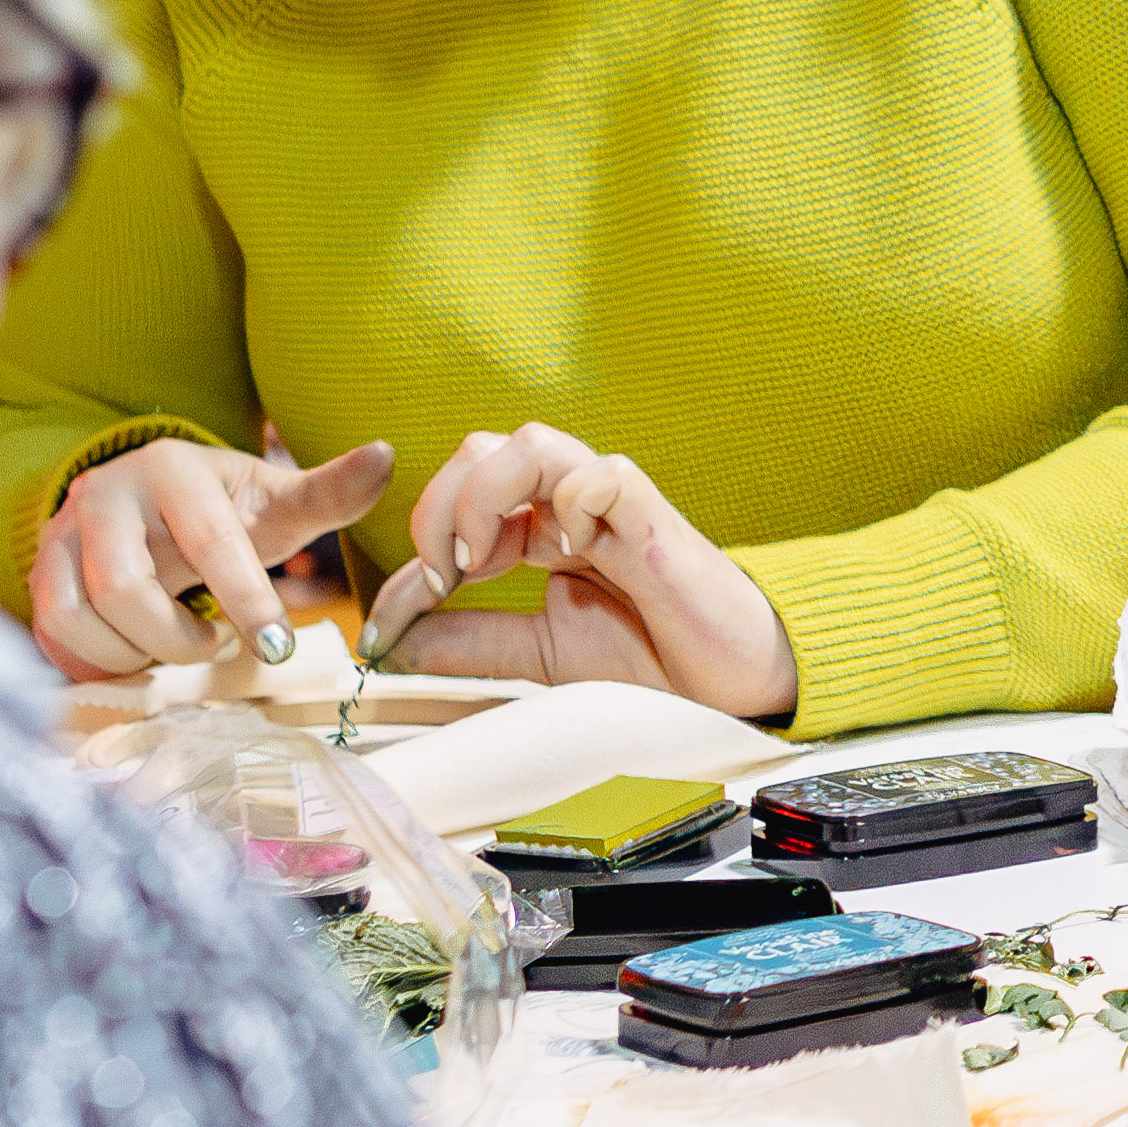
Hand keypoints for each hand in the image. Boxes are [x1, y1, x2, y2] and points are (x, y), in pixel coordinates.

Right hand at [24, 431, 395, 681]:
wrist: (149, 507)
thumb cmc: (225, 510)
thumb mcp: (277, 502)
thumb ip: (330, 492)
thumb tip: (387, 455)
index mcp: (174, 469)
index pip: (210, 540)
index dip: (246, 599)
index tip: (276, 649)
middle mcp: (106, 493)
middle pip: (125, 587)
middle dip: (175, 638)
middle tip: (213, 645)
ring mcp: (61, 532)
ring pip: (79, 615)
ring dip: (133, 653)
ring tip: (174, 646)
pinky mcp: (39, 573)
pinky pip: (49, 634)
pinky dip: (94, 664)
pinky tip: (135, 659)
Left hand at [358, 424, 800, 718]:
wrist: (733, 682)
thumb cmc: (656, 657)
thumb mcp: (541, 654)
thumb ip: (473, 641)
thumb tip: (395, 640)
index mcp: (543, 529)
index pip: (459, 496)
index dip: (421, 542)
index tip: (402, 614)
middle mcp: (571, 505)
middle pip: (482, 448)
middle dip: (440, 507)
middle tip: (445, 575)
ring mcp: (612, 505)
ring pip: (530, 443)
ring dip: (485, 498)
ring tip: (486, 560)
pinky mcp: (653, 518)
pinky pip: (603, 475)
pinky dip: (570, 504)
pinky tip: (571, 551)